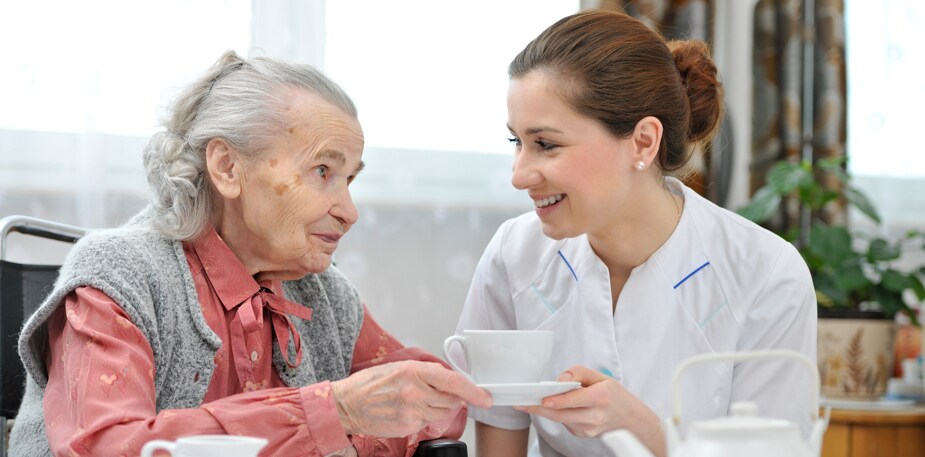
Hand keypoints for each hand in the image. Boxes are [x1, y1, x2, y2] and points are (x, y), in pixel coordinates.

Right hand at [331, 360, 491, 436]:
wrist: (348, 403)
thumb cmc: (371, 383)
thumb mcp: (400, 367)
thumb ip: (426, 372)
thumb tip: (450, 380)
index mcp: (414, 371)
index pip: (453, 381)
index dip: (473, 390)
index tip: (485, 397)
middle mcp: (415, 392)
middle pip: (451, 400)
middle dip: (451, 398)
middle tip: (437, 393)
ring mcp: (411, 411)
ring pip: (441, 412)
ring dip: (437, 407)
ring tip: (416, 400)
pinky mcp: (408, 426)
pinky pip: (427, 422)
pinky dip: (424, 416)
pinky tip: (408, 410)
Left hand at [514, 365, 663, 454]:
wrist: (631, 420)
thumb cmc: (615, 396)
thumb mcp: (602, 377)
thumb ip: (579, 373)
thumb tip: (560, 379)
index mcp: (602, 397)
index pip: (575, 399)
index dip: (557, 400)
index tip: (542, 399)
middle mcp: (595, 416)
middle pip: (562, 414)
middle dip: (540, 408)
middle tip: (522, 403)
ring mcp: (589, 429)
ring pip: (561, 420)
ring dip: (546, 411)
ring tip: (530, 402)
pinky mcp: (584, 435)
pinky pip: (565, 423)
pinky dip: (558, 415)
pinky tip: (556, 408)